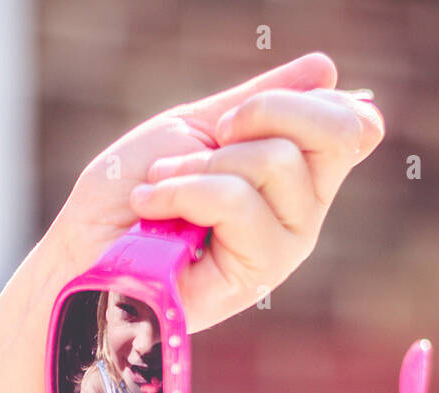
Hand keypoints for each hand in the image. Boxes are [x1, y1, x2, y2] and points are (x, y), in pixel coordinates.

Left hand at [44, 52, 383, 332]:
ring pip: (277, 163)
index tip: (238, 118)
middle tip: (205, 143)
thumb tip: (327, 69)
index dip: (310, 103)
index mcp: (297, 178)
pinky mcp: (255, 276)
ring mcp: (283, 248)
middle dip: (254, 116)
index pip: (356, 129)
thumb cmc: (130, 190)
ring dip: (199, 164)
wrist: (82, 246)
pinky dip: (182, 190)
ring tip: (160, 187)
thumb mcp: (196, 128)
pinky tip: (151, 208)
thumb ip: (257, 103)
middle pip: (333, 133)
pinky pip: (237, 201)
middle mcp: (302, 215)